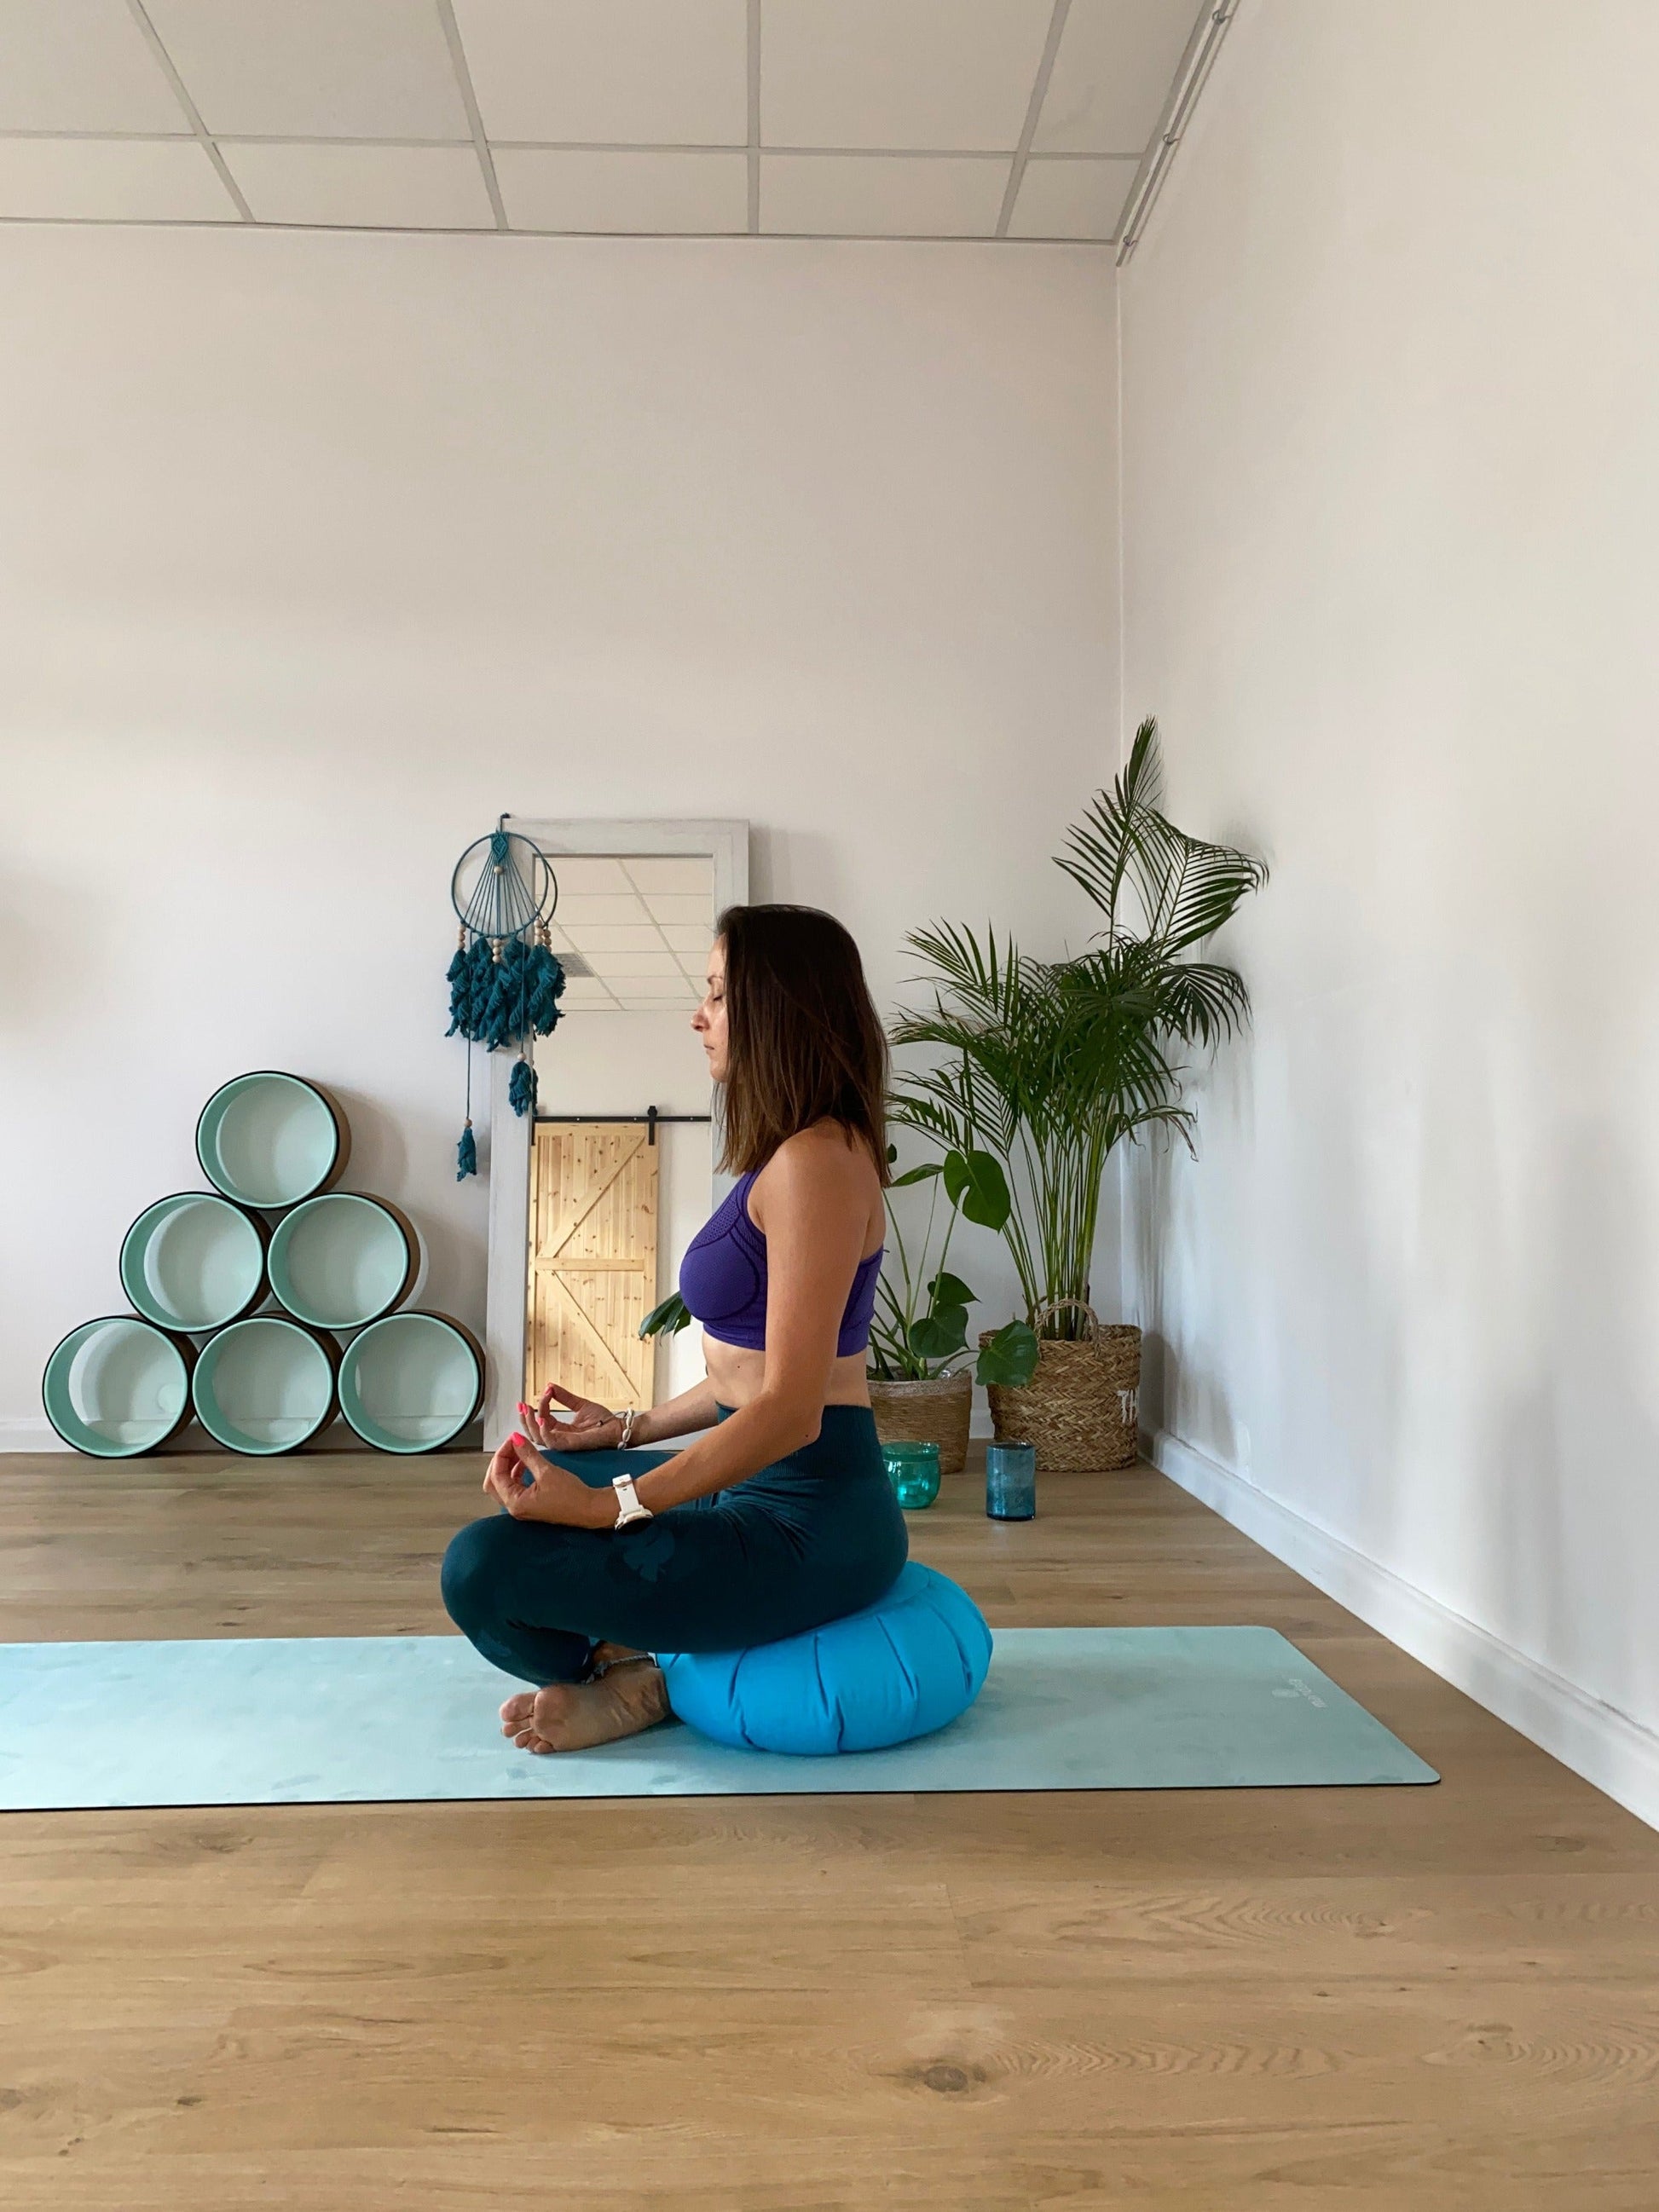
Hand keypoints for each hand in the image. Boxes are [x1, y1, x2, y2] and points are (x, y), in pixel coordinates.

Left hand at [482, 1431, 612, 1527]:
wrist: (589, 1509)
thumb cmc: (571, 1495)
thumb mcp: (547, 1471)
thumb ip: (528, 1454)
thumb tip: (515, 1439)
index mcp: (515, 1502)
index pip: (496, 1475)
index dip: (502, 1454)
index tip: (513, 1439)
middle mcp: (514, 1507)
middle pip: (494, 1481)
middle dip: (501, 1461)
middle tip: (512, 1445)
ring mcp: (521, 1506)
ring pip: (503, 1483)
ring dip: (508, 1465)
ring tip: (520, 1450)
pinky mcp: (530, 1503)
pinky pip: (515, 1486)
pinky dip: (516, 1472)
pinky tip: (526, 1462)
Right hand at [520, 1383, 624, 1451]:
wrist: (617, 1427)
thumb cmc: (602, 1420)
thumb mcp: (579, 1404)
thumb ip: (564, 1397)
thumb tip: (549, 1386)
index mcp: (560, 1429)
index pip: (541, 1420)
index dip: (538, 1407)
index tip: (544, 1391)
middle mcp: (559, 1437)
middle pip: (533, 1432)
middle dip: (524, 1419)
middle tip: (521, 1405)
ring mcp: (563, 1442)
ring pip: (538, 1438)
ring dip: (530, 1423)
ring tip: (529, 1410)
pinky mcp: (570, 1444)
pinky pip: (552, 1441)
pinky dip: (544, 1431)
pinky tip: (541, 1419)